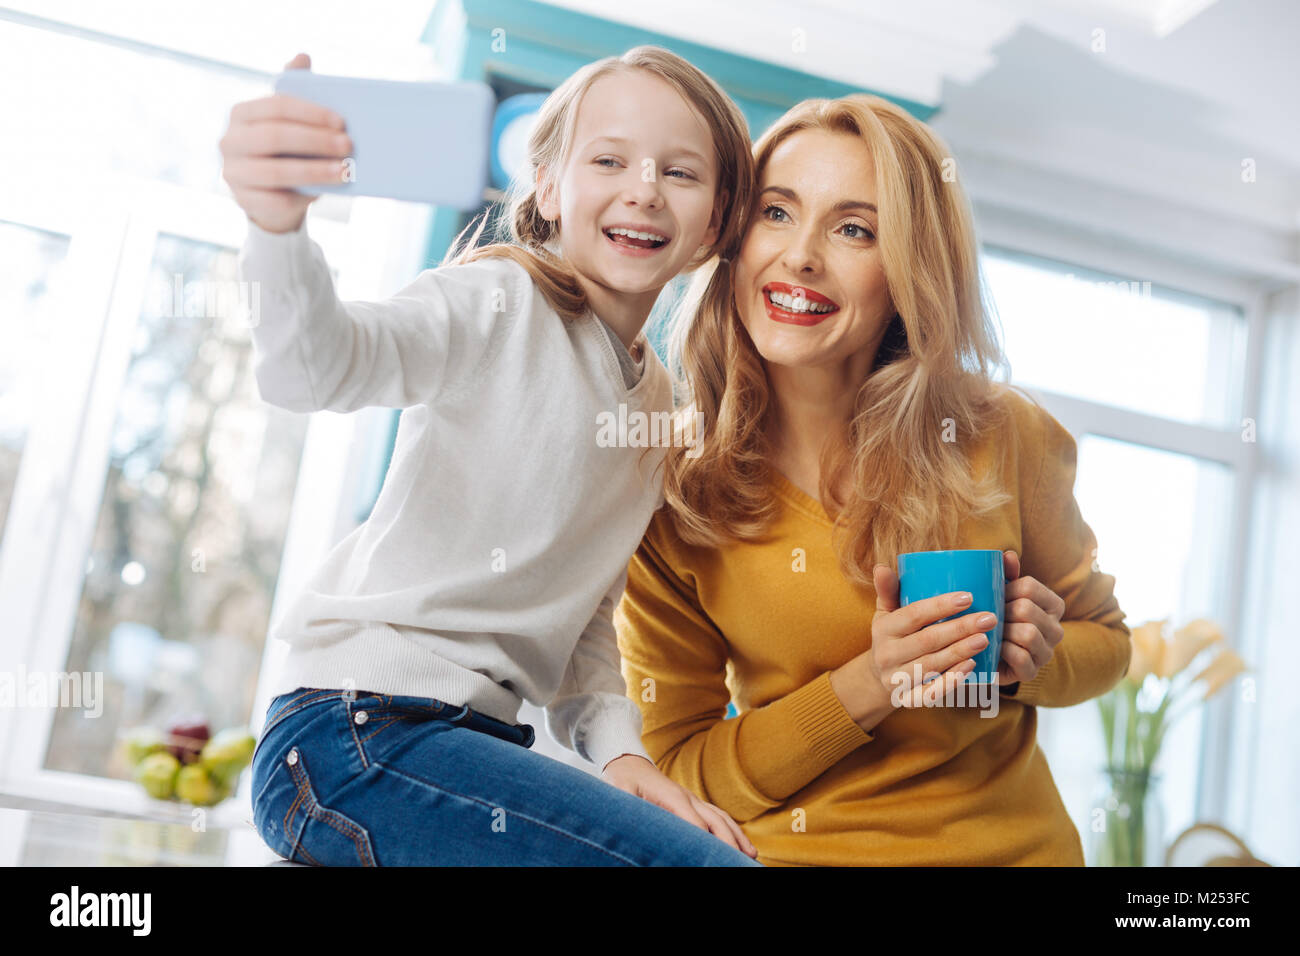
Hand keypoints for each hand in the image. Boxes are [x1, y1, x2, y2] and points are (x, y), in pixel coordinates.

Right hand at [219, 52, 352, 233]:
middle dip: (315, 141)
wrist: (272, 196)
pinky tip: (324, 192)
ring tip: (344, 171)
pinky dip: (303, 196)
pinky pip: (276, 200)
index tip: (342, 122)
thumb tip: (302, 56)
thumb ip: (295, 91)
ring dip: (314, 171)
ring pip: (275, 172)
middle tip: (348, 146)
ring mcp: (233, 172)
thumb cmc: (286, 151)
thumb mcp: (291, 122)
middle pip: (275, 137)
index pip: (276, 107)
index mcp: (242, 113)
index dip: (311, 113)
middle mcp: (230, 140)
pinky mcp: (243, 200)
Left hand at [601, 754, 757, 857]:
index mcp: (671, 796)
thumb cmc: (622, 780)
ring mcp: (693, 799)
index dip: (705, 836)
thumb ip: (626, 805)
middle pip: (715, 819)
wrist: (629, 763)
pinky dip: (733, 830)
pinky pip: (718, 817)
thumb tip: (627, 821)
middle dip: (729, 839)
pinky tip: (741, 844)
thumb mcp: (619, 791)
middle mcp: (688, 797)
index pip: (694, 819)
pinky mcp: (694, 804)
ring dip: (737, 836)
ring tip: (751, 855)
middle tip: (740, 859)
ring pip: (722, 818)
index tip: (713, 854)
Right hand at [830, 565, 994, 728]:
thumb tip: (881, 567)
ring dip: (961, 652)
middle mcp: (887, 655)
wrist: (878, 678)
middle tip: (989, 618)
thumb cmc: (892, 636)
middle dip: (960, 629)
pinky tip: (972, 666)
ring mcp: (896, 679)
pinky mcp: (907, 699)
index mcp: (884, 629)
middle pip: (927, 640)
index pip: (913, 615)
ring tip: (986, 639)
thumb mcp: (885, 613)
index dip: (940, 606)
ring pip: (932, 665)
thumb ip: (888, 590)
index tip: (968, 596)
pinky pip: (931, 692)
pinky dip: (951, 680)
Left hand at [996, 550, 1065, 687]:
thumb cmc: (999, 619)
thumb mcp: (1003, 595)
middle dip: (1001, 611)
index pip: (1029, 586)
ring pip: (1027, 633)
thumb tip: (1007, 554)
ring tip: (990, 631)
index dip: (1005, 589)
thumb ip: (1007, 575)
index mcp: (1053, 605)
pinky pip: (1021, 658)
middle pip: (1026, 609)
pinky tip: (993, 648)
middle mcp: (1056, 629)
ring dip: (1002, 632)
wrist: (990, 656)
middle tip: (987, 615)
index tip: (994, 596)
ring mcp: (1047, 652)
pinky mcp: (1032, 672)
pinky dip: (1003, 651)